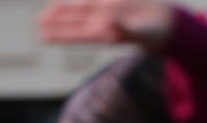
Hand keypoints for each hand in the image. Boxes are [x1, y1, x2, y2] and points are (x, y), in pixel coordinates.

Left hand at [38, 0, 173, 47]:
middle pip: (74, 21)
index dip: (60, 34)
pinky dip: (78, 2)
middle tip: (39, 22)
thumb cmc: (157, 32)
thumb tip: (106, 24)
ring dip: (63, 10)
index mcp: (106, 32)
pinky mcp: (113, 3)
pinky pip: (92, 1)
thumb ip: (124, 29)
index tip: (44, 36)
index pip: (78, 34)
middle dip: (56, 22)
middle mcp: (103, 22)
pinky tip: (69, 2)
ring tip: (47, 13)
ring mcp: (107, 11)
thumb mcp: (142, 32)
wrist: (168, 23)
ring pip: (80, 10)